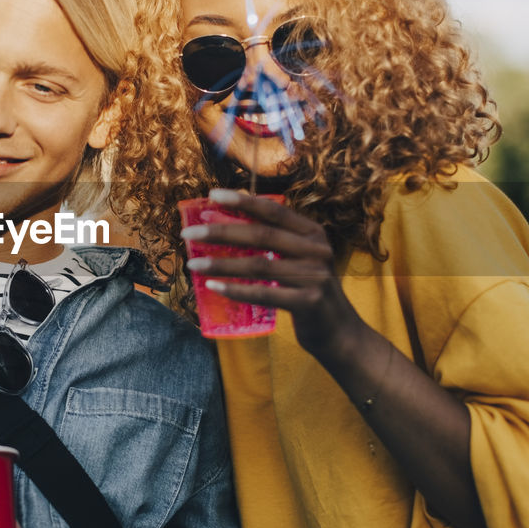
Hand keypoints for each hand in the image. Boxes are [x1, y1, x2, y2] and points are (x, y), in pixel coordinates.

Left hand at [181, 188, 359, 359]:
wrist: (340, 333)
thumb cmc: (308, 292)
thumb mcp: (299, 260)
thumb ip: (274, 243)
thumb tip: (222, 227)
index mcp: (312, 233)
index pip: (274, 211)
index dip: (243, 201)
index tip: (212, 194)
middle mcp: (316, 250)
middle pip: (262, 235)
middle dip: (221, 232)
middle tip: (189, 232)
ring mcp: (314, 276)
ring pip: (259, 265)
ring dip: (221, 264)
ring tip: (192, 265)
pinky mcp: (308, 302)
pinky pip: (264, 293)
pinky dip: (236, 290)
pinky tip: (213, 287)